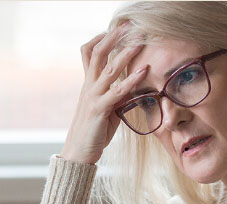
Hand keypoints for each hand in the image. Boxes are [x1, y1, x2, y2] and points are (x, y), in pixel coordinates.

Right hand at [60, 25, 146, 164]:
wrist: (79, 151)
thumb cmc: (95, 130)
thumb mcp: (108, 109)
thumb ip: (118, 96)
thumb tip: (133, 87)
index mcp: (89, 84)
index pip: (89, 54)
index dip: (100, 40)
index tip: (113, 29)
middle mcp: (89, 86)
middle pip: (98, 54)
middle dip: (113, 38)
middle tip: (127, 26)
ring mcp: (93, 97)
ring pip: (108, 69)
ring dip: (125, 54)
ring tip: (139, 43)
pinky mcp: (99, 109)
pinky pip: (116, 91)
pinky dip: (131, 80)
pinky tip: (143, 71)